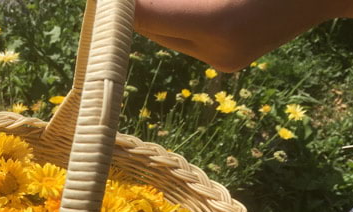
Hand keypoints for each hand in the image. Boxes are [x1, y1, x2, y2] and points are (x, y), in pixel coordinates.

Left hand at [134, 0, 352, 71]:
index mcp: (217, 21)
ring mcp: (224, 62)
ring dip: (157, 12)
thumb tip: (133, 2)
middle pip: (150, 28)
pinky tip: (187, 5)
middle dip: (138, 6)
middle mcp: (218, 51)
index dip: (123, 3)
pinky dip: (178, 20)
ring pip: (166, 35)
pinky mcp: (229, 64)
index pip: (144, 15)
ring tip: (170, 1)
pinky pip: (186, 40)